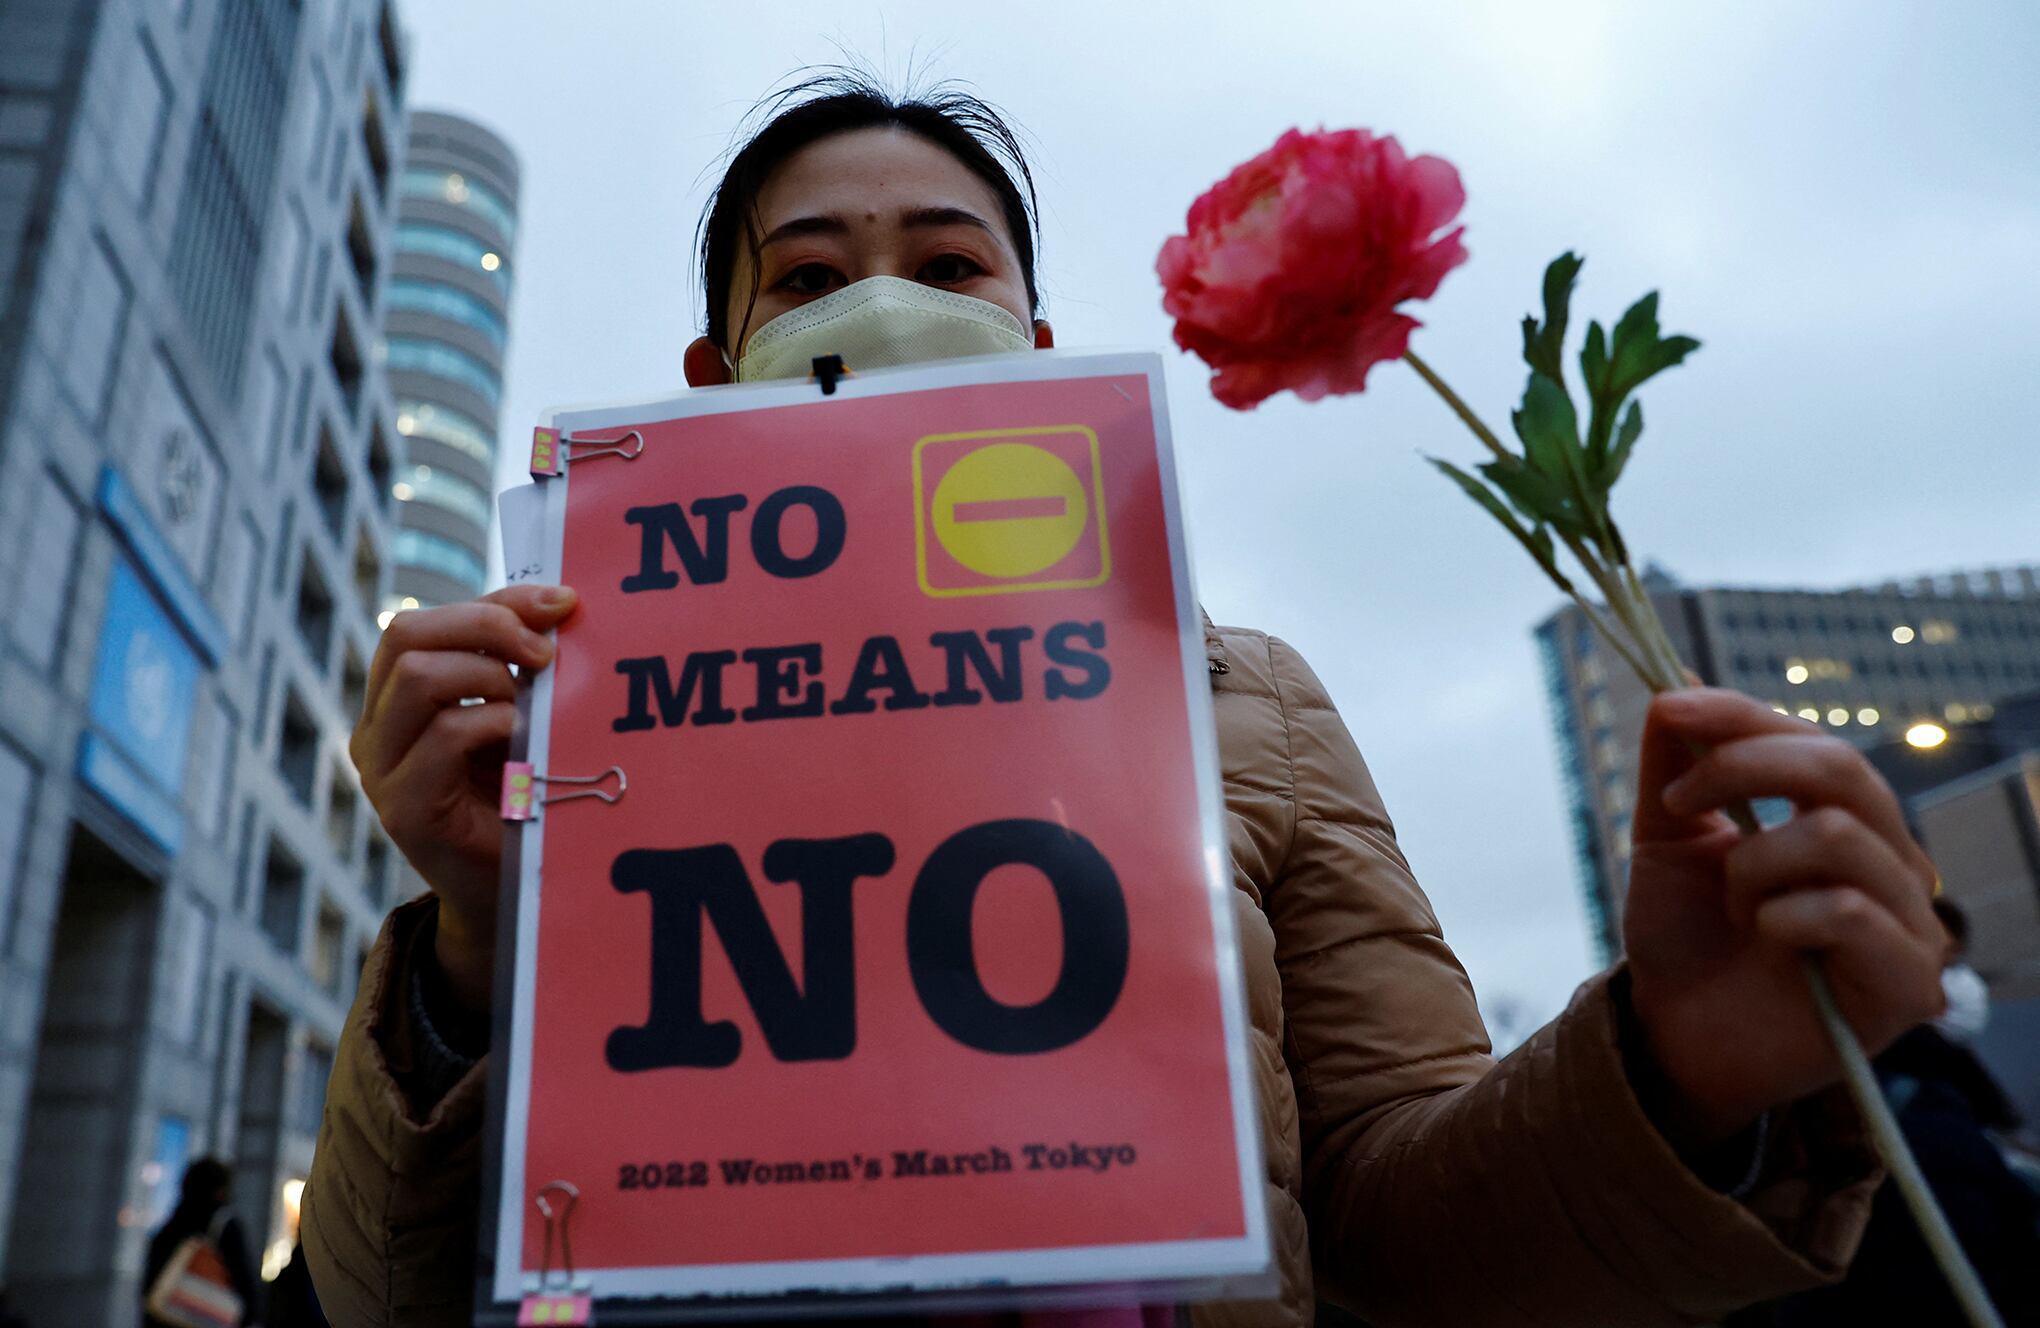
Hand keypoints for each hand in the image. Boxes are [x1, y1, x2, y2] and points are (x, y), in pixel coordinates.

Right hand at [351, 584, 577, 1010]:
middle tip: (546, 654)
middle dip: (487, 626)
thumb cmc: (518, 798)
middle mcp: (375, 729)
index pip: (422, 622)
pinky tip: (523, 744)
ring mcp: (381, 769)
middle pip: (405, 634)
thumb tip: (558, 602)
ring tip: (528, 707)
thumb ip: (516, 663)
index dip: (493, 602)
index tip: (561, 604)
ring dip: (490, 677)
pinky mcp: (403, 809)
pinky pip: (445, 737)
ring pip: (419, 677)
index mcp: (394, 700)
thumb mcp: (514, 717)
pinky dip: (494, 725)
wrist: (508, 893)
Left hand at [1622, 688, 1944, 1141]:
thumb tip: (1676, 683)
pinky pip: (1850, 912)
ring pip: (1841, 836)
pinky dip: (1782, 915)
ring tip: (1732, 904)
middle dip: (1745, 768)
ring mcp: (1909, 923)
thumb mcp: (1665, 841)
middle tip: (1678, 802)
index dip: (1742, 716)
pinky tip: (1761, 938)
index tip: (1670, 706)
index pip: (1813, 741)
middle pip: (1843, 770)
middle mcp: (1890, 863)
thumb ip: (1674, 766)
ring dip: (1756, 863)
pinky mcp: (1906, 984)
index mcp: (1843, 821)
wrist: (1676, 1037)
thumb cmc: (1686, 940)